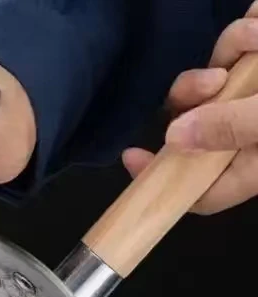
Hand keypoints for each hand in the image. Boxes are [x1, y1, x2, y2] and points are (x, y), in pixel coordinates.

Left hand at [123, 3, 257, 214]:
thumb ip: (234, 128)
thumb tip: (177, 137)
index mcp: (256, 163)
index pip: (200, 188)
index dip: (161, 178)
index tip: (132, 156)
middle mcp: (254, 132)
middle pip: (195, 122)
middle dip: (196, 92)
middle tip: (218, 77)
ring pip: (217, 73)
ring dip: (233, 49)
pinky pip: (244, 43)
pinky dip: (253, 27)